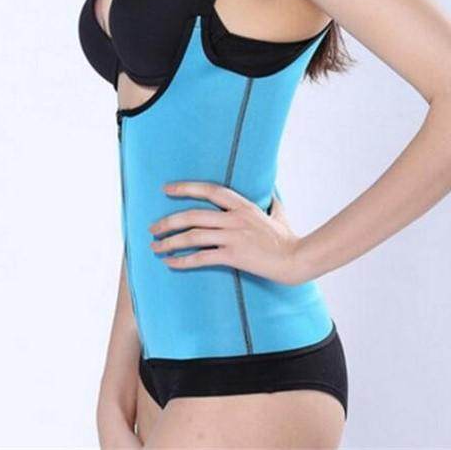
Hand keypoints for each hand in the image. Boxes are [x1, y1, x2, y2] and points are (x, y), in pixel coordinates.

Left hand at [147, 181, 306, 284]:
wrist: (297, 259)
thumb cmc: (288, 238)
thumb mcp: (279, 214)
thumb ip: (272, 202)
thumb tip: (272, 193)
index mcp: (243, 205)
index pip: (209, 190)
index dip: (186, 187)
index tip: (166, 189)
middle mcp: (235, 218)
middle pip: (193, 215)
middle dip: (168, 221)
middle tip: (153, 228)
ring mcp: (234, 237)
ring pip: (193, 236)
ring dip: (170, 242)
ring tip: (155, 247)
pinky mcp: (234, 256)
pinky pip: (201, 257)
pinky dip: (182, 260)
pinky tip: (170, 263)